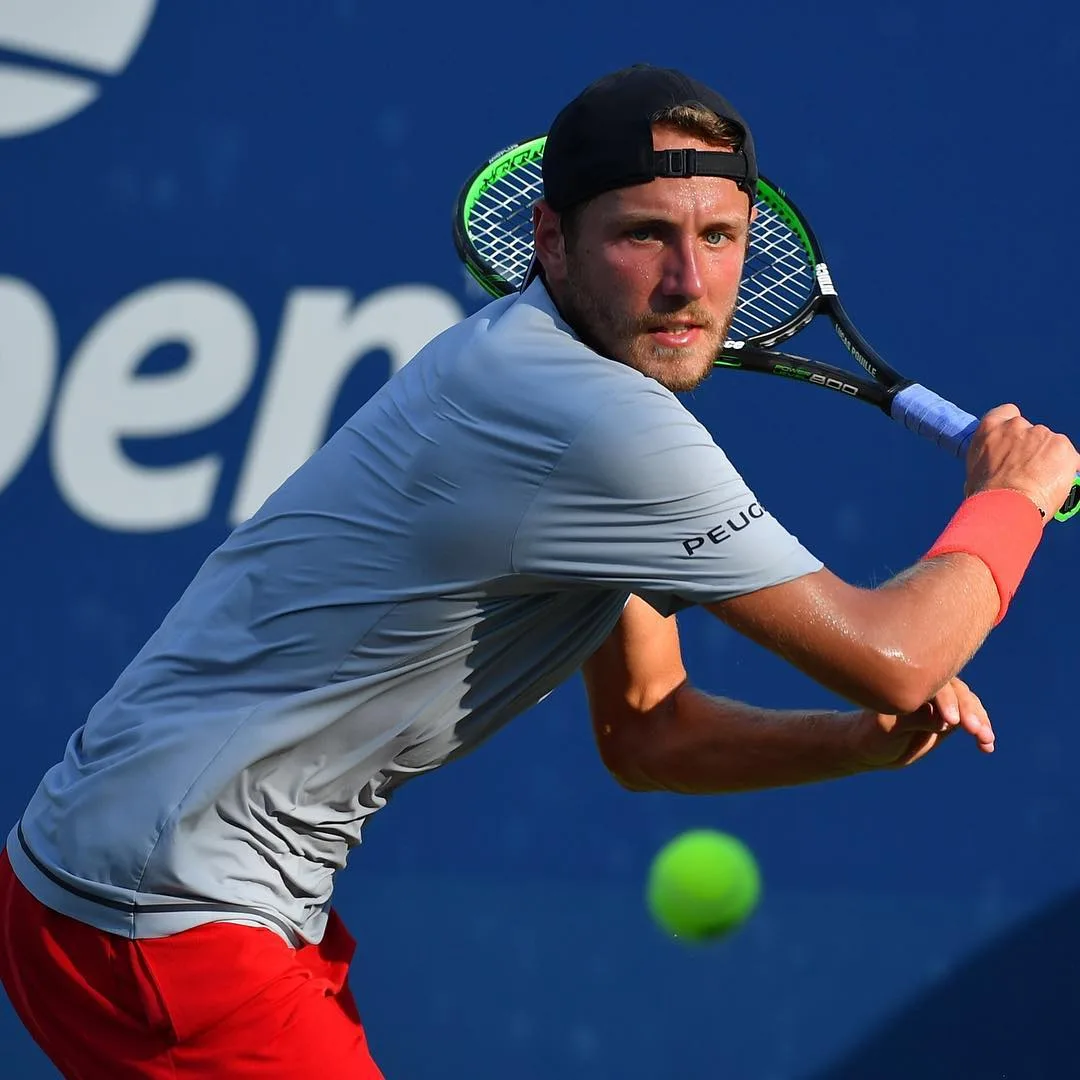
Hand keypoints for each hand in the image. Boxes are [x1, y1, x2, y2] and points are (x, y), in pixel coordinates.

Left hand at [852, 677, 994, 768]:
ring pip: (968, 703)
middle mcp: (927, 686)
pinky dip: (981, 730)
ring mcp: (941, 701)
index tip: (951, 722)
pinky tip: (987, 747)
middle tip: (976, 731)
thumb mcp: (888, 729)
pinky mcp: (950, 716)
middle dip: (968, 710)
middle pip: (956, 691)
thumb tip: (944, 721)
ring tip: (986, 740)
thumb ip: (915, 720)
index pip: (933, 684)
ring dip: (980, 720)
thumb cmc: (873, 734)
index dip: (946, 701)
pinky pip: (971, 719)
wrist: (872, 747)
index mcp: (907, 681)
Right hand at [965, 404, 1079, 522]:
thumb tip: (996, 468)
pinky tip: (1054, 485)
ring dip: (1049, 459)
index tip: (1015, 442)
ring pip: (1051, 445)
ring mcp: (1041, 434)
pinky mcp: (1062, 447)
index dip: (1014, 429)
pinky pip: (1070, 458)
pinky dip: (1066, 469)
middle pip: (1032, 432)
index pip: (1007, 412)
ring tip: (1040, 483)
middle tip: (1028, 471)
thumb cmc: (985, 496)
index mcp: (991, 427)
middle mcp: (1016, 426)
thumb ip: (990, 458)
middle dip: (1033, 449)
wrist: (1005, 507)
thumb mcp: (975, 470)